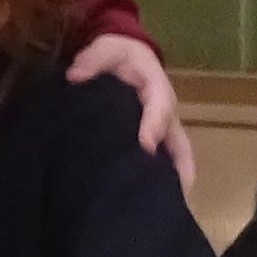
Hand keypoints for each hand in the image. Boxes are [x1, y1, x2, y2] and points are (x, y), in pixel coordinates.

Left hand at [69, 29, 194, 189]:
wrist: (123, 57)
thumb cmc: (118, 54)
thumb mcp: (106, 48)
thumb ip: (92, 60)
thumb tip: (75, 76)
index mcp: (156, 88)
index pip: (161, 107)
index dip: (154, 126)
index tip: (145, 145)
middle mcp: (165, 115)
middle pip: (181, 145)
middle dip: (178, 170)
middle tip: (166, 195)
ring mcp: (161, 131)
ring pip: (176, 160)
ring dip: (173, 182)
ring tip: (160, 208)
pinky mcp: (151, 141)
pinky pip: (162, 163)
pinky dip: (161, 182)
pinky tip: (145, 203)